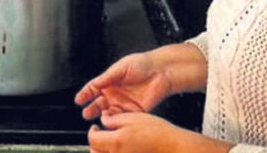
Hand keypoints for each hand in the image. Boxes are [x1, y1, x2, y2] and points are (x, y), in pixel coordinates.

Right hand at [75, 52, 173, 120]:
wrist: (162, 71)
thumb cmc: (142, 64)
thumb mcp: (121, 67)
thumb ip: (107, 77)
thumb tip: (94, 84)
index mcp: (109, 81)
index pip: (93, 89)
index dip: (85, 94)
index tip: (78, 100)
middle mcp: (115, 93)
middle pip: (99, 103)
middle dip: (92, 109)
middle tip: (86, 113)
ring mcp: (124, 102)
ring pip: (110, 112)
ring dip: (104, 116)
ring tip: (100, 117)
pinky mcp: (135, 110)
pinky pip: (124, 117)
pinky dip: (117, 120)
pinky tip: (113, 120)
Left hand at [88, 112, 218, 152]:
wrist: (174, 146)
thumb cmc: (157, 132)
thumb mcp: (132, 118)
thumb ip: (113, 120)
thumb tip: (103, 121)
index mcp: (115, 142)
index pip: (92, 139)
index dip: (92, 131)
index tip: (96, 127)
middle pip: (95, 152)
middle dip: (95, 144)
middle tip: (101, 136)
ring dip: (102, 152)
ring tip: (110, 144)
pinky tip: (120, 149)